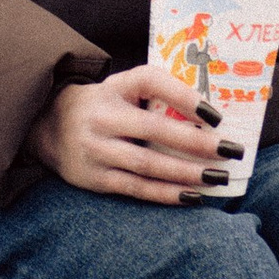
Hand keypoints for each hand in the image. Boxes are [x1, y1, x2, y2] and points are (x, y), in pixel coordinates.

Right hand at [30, 63, 241, 200]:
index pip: (150, 82)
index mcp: (113, 88)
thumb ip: (158, 91)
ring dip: (185, 173)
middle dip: (195, 142)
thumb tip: (207, 113)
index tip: (216, 115)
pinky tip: (192, 196)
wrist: (49, 126)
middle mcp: (102, 118)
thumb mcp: (123, 86)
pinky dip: (166, 193)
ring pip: (147, 164)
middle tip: (229, 151)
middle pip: (153, 129)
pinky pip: (136, 188)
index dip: (183, 96)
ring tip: (217, 177)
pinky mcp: (96, 179)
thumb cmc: (103, 104)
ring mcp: (97, 151)